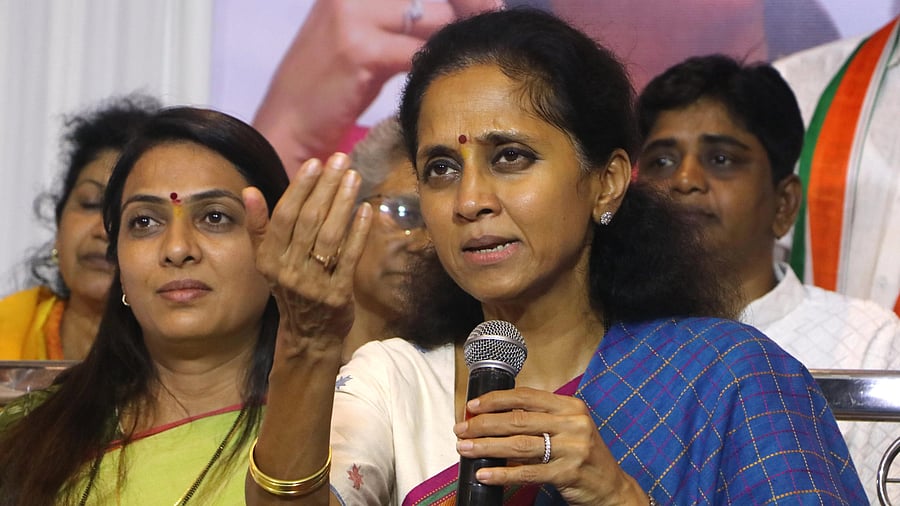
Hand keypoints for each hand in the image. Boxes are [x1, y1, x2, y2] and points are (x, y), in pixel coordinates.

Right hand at [244, 153, 372, 356]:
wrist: (310, 335)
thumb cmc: (291, 289)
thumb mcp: (268, 261)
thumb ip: (260, 227)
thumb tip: (249, 190)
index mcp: (269, 259)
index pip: (284, 217)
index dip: (299, 188)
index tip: (314, 163)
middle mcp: (288, 271)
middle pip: (309, 221)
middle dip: (326, 187)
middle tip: (341, 160)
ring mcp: (313, 284)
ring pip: (330, 236)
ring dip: (343, 203)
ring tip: (354, 177)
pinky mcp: (338, 294)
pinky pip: (349, 257)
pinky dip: (358, 233)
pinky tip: (366, 210)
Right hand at [253, 0, 501, 175]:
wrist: (286, 125)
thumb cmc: (328, 88)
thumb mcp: (361, 40)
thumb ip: (400, 23)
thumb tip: (456, 15)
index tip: (488, 3)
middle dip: (468, 6)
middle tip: (496, 19)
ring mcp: (352, 16)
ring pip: (431, 18)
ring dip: (454, 38)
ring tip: (475, 48)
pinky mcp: (358, 50)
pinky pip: (417, 51)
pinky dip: (433, 63)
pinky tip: (444, 73)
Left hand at [454, 387, 647, 505]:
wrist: (612, 488)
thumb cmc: (584, 457)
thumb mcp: (569, 429)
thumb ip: (540, 420)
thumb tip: (495, 418)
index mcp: (570, 406)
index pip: (526, 396)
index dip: (496, 399)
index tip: (473, 406)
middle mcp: (572, 423)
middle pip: (518, 419)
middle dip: (484, 424)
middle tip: (462, 429)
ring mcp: (572, 448)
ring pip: (519, 444)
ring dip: (486, 447)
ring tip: (465, 449)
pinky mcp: (568, 473)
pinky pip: (528, 472)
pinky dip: (503, 474)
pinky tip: (485, 474)